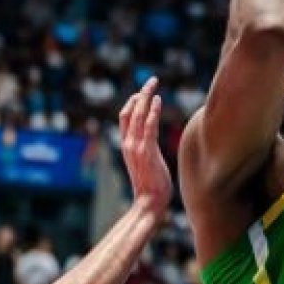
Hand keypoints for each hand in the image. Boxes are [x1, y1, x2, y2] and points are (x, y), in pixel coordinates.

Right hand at [118, 77, 171, 215]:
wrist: (149, 202)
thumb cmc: (151, 186)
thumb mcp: (145, 163)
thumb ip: (145, 151)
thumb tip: (151, 144)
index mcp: (126, 145)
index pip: (124, 117)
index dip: (132, 102)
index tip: (144, 92)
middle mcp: (128, 143)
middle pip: (129, 110)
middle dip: (140, 93)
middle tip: (151, 80)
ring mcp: (136, 146)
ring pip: (137, 114)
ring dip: (146, 96)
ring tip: (153, 83)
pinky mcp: (147, 151)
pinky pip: (149, 126)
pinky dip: (152, 111)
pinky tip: (158, 100)